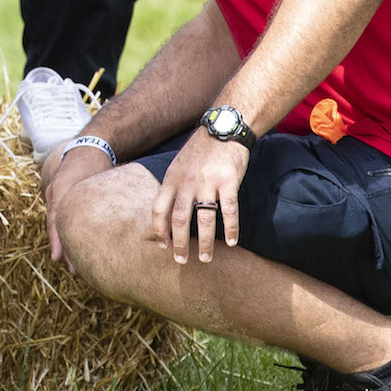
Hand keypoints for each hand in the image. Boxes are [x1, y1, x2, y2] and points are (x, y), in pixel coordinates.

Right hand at [41, 140, 111, 263]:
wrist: (89, 145)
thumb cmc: (97, 162)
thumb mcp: (100, 178)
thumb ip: (107, 197)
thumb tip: (125, 219)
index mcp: (61, 189)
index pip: (56, 219)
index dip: (57, 241)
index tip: (60, 259)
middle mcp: (54, 192)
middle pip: (55, 225)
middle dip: (61, 247)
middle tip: (71, 269)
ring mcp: (54, 194)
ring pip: (55, 223)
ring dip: (61, 242)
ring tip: (70, 263)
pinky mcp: (59, 196)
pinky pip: (57, 217)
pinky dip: (62, 231)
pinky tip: (70, 245)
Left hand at [149, 130, 248, 264]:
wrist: (222, 130)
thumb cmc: (199, 151)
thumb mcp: (178, 165)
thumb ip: (173, 187)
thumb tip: (166, 213)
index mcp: (171, 179)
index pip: (158, 209)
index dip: (159, 230)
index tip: (162, 246)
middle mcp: (186, 182)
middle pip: (179, 219)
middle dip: (179, 243)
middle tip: (181, 261)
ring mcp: (207, 182)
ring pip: (203, 219)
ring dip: (204, 242)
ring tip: (205, 258)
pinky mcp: (228, 182)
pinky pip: (229, 210)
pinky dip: (231, 229)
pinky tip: (231, 242)